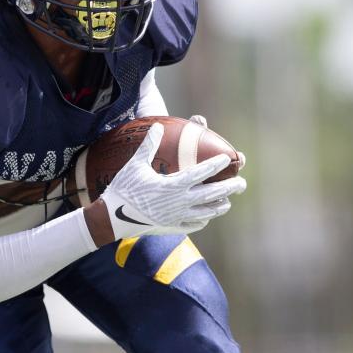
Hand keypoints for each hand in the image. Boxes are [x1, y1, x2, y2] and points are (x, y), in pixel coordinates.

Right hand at [100, 123, 246, 238]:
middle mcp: (179, 202)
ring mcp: (177, 217)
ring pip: (206, 212)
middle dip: (229, 188)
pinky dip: (202, 220)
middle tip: (241, 183)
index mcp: (172, 185)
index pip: (201, 173)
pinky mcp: (171, 227)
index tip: (227, 159)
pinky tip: (206, 217)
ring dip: (219, 206)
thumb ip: (149, 145)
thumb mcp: (135, 165)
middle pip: (211, 195)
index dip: (216, 165)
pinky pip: (193, 224)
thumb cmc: (123, 189)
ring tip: (228, 202)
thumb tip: (158, 126)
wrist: (111, 218)